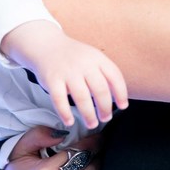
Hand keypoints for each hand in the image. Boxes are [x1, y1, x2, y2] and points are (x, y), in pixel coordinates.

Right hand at [2, 21, 127, 128]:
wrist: (46, 45)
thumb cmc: (74, 57)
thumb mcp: (92, 58)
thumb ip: (104, 74)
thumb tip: (118, 99)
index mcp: (97, 58)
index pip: (114, 76)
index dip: (121, 93)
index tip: (123, 106)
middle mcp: (84, 64)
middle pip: (100, 90)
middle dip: (105, 108)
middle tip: (105, 118)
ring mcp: (67, 71)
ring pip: (82, 97)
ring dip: (88, 114)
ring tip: (92, 124)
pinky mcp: (52, 79)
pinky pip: (59, 100)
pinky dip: (65, 113)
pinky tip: (70, 122)